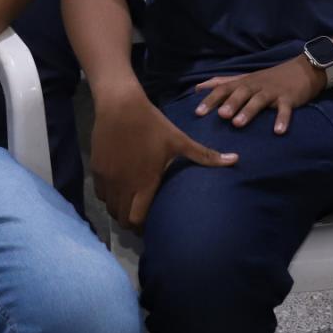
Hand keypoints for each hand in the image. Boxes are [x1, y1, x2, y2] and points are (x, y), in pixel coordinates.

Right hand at [92, 90, 236, 230]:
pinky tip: (118, 189)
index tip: (151, 226)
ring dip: (119, 210)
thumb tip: (236, 160)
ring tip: (129, 205)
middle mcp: (123, 185)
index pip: (138, 220)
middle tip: (140, 218)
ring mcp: (107, 178)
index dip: (143, 227)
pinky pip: (100, 193)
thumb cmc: (152, 124)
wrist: (120, 104)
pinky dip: (108, 196)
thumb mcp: (179, 140)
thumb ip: (205, 155)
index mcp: (144, 182)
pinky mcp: (96, 169)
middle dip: (131, 222)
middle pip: (122, 219)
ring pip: (109, 207)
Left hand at [193, 56, 326, 133]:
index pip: (224, 88)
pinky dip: (282, 119)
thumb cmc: (270, 78)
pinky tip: (278, 131)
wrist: (303, 69)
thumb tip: (198, 87)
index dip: (211, 99)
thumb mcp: (245, 78)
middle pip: (241, 92)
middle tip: (220, 116)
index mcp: (244, 82)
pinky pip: (285, 109)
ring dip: (248, 111)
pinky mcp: (289, 98)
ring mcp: (273, 91)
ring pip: (259, 100)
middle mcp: (257, 86)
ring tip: (238, 123)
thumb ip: (222, 83)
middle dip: (230, 103)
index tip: (198, 112)